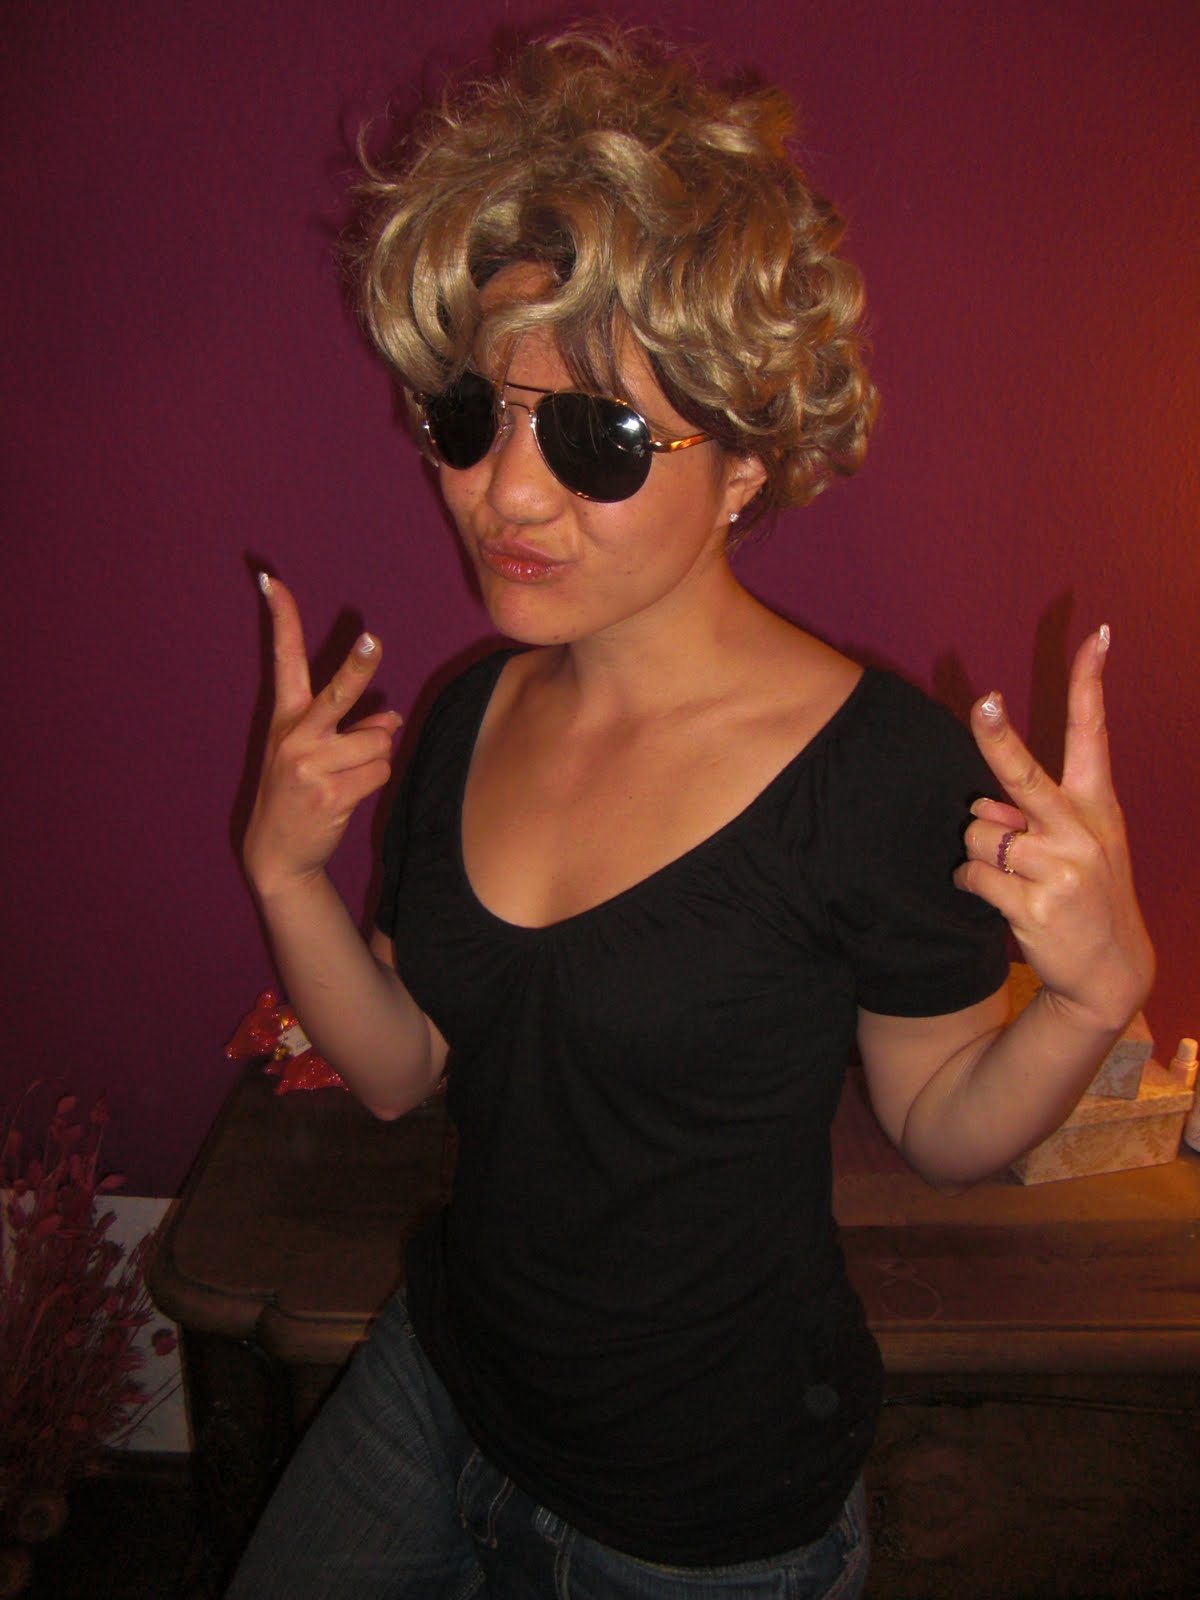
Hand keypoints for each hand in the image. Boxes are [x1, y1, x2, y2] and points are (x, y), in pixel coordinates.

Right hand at [243, 574, 401, 896]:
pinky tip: (348, 794)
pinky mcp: (331, 793)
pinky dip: (374, 780)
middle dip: (359, 667)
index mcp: (285, 718)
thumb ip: (350, 727)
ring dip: (374, 757)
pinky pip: (380, 771)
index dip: (282, 619)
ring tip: (346, 776)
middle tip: (374, 639)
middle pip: (337, 694)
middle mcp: (295, 737)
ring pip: (377, 742)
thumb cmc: (301, 791)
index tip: (271, 580)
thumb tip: (388, 720)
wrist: (276, 852)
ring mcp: (311, 765)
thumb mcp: (312, 753)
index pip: (283, 659)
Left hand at [955, 627, 1154, 1033]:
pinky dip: (969, 884)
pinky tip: (998, 901)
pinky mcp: (1033, 907)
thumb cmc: (1083, 892)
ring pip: (977, 834)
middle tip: (984, 704)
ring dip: (976, 853)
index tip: (1098, 636)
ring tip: (1009, 876)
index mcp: (1097, 806)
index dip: (1091, 683)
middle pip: (1024, 777)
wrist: (1110, 971)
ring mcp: (1060, 870)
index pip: (1095, 733)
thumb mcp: (1077, 846)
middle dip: (998, 740)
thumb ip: (1030, 815)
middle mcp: (1081, 831)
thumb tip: (981, 809)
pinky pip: (970, 875)